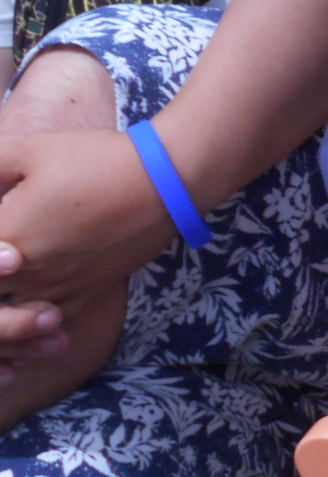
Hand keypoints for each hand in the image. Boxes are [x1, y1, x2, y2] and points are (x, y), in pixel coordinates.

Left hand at [0, 130, 169, 333]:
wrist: (163, 183)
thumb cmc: (95, 160)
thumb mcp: (28, 150)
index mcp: (2, 235)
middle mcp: (24, 272)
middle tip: (3, 253)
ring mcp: (56, 288)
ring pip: (7, 318)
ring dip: (1, 307)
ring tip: (12, 273)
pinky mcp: (85, 293)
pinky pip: (44, 325)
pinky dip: (27, 326)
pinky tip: (23, 311)